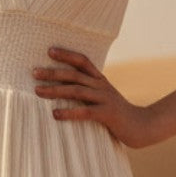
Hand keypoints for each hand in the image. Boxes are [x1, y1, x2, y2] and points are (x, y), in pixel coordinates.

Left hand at [32, 45, 159, 148]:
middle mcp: (101, 86)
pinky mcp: (107, 115)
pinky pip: (85, 112)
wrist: (142, 126)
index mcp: (100, 80)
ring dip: (55, 91)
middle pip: (74, 75)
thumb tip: (66, 87)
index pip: (82, 61)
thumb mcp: (103, 97)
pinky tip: (55, 115)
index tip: (49, 50)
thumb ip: (88, 91)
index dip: (66, 54)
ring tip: (37, 91)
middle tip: (33, 72)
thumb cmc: (117, 114)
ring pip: (77, 91)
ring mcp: (105, 99)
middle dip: (53, 72)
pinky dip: (69, 112)